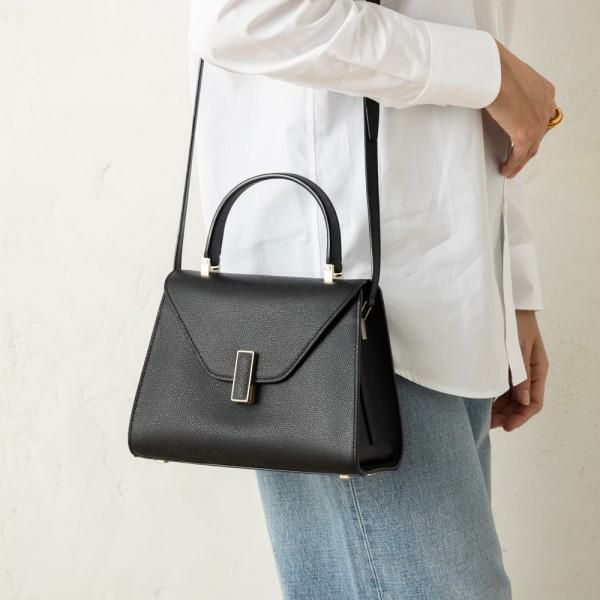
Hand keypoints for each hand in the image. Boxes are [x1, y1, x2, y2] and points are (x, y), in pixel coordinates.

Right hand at [484, 41, 556, 178]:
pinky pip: (520, 155)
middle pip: (539, 134)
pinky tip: (506, 170)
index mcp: (544, 90)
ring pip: (531, 147)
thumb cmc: (495, 68)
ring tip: (512, 169)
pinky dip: (514, 165)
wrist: (494, 72)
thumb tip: (492, 91)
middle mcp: (545, 105)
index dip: (534, 128)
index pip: (542, 115)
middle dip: (528, 147)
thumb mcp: (508, 76)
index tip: (524, 137)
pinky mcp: (526, 133)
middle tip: (519, 157)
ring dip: (521, 161)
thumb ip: (507, 87)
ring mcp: (537, 120)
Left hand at [491, 310, 548, 430]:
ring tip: (484, 418)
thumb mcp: (517, 348)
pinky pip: (503, 386)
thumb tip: (523, 401)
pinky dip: (495, 396)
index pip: (534, 402)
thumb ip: (520, 374)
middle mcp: (529, 372)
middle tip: (489, 426)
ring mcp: (517, 368)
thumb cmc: (514, 321)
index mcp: (538, 369)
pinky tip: (483, 403)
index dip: (521, 417)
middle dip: (507, 416)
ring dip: (500, 409)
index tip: (506, 427)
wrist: (506, 302)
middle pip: (521, 402)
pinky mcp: (506, 364)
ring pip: (511, 396)